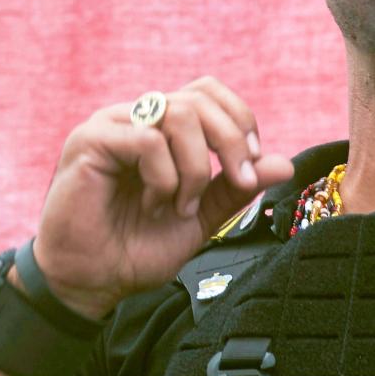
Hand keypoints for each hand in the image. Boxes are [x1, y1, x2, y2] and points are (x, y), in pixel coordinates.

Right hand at [33, 77, 294, 317]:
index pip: (209, 93)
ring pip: (178, 113)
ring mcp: (112, 125)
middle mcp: (137, 117)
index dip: (239, 121)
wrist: (91, 282)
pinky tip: (153, 205)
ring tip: (181, 206)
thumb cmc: (137, 248)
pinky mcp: (89, 141)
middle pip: (200, 98)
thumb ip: (236, 187)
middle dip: (231, 142)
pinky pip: (147, 139)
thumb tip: (285, 164)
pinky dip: (164, 177)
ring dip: (194, 168)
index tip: (250, 168)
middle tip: (239, 183)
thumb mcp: (202, 216)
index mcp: (162, 128)